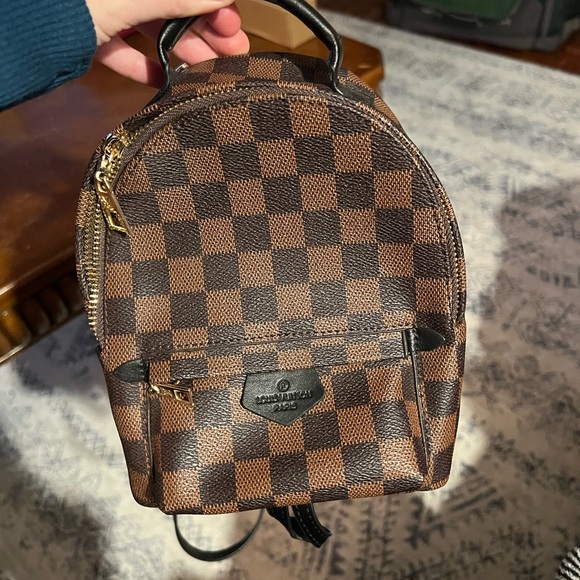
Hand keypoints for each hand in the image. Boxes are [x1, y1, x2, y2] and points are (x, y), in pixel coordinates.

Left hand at [85, 0, 249, 86]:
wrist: (20, 36)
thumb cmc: (70, 5)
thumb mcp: (133, 0)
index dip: (211, 5)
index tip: (232, 26)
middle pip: (172, 8)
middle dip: (204, 32)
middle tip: (232, 55)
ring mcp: (104, 11)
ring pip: (154, 30)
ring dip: (183, 52)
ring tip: (208, 75)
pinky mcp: (92, 37)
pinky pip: (125, 51)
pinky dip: (146, 66)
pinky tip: (167, 81)